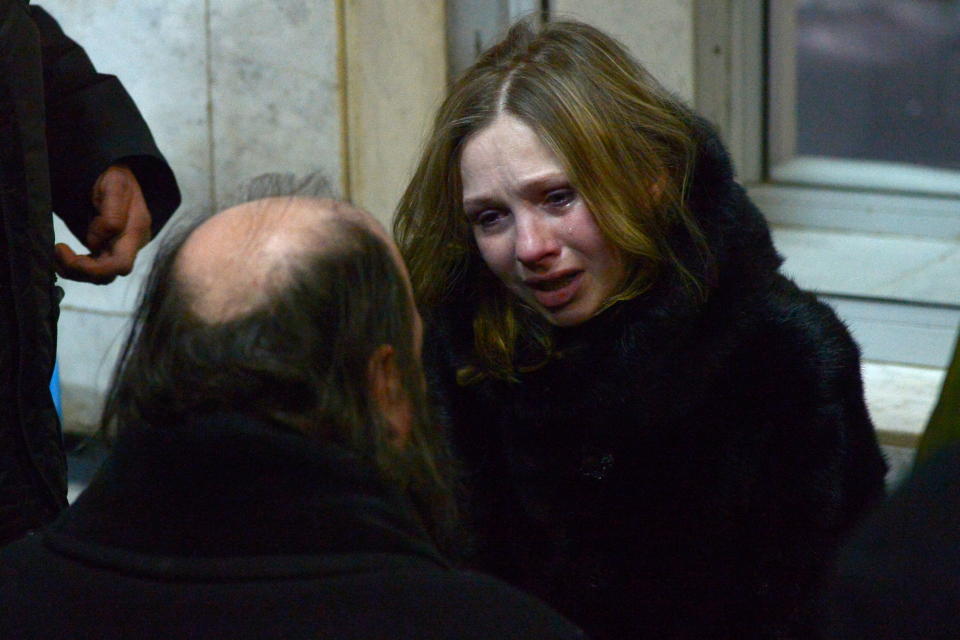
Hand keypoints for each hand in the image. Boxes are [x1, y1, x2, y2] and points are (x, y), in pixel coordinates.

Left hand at [55, 164, 152, 284]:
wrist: (117, 173)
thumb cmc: (117, 176)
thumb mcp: (115, 185)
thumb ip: (111, 215)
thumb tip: (95, 243)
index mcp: (136, 231)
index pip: (120, 265)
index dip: (92, 267)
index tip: (62, 248)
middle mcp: (131, 245)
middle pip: (108, 274)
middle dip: (79, 270)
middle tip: (55, 252)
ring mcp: (120, 248)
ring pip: (100, 275)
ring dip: (74, 270)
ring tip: (56, 254)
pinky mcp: (108, 248)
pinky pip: (94, 266)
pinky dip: (76, 266)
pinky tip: (63, 255)